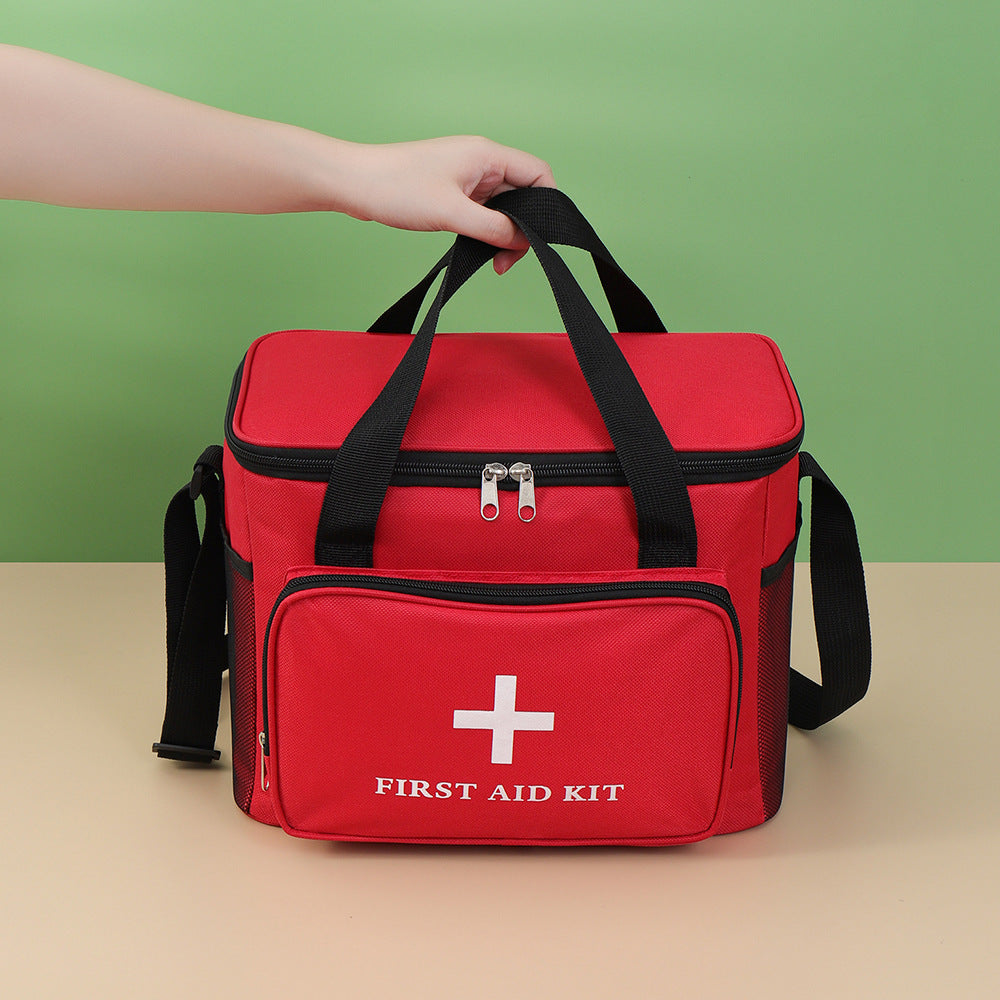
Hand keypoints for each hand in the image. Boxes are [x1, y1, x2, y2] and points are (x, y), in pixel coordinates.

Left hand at [335, 136, 555, 273]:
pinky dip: (485, 232)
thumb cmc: (396, 187)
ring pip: (503, 207)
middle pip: (523, 195)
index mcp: (487, 155)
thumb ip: (493, 228)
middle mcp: (481, 163)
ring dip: (502, 235)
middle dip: (523, 228)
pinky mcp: (452, 192)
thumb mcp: (452, 214)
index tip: (538, 237)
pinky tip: (477, 250)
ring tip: (493, 262)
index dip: (547, 205)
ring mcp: (466, 177)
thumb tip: (523, 241)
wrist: (354, 183)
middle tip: (507, 260)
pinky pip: (482, 212)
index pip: (538, 174)